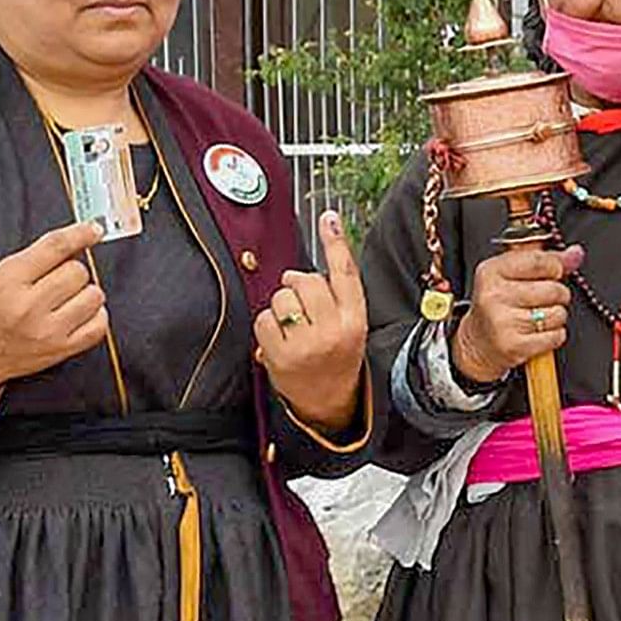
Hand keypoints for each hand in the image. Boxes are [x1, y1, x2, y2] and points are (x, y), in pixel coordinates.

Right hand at [0, 221, 109, 405]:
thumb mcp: (0, 274)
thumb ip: (38, 256)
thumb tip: (79, 242)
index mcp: (9, 281)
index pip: (55, 247)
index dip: (80, 234)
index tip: (94, 229)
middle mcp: (30, 306)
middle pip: (78, 271)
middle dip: (71, 271)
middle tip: (55, 282)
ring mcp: (48, 331)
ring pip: (94, 296)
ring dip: (84, 293)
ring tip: (64, 300)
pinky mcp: (62, 350)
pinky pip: (99, 324)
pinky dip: (94, 316)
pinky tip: (77, 315)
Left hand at [252, 209, 372, 430]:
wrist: (329, 404)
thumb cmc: (337, 356)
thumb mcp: (351, 325)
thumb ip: (337, 295)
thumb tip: (312, 258)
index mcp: (355, 320)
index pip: (345, 274)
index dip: (336, 243)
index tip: (328, 217)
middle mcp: (334, 331)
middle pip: (306, 281)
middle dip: (296, 284)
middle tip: (299, 301)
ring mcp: (306, 345)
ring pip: (282, 298)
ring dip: (280, 306)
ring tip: (291, 325)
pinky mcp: (281, 356)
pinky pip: (264, 319)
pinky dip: (266, 325)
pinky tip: (278, 339)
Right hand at [450, 242, 582, 382]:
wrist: (478, 344)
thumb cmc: (498, 306)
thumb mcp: (512, 275)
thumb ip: (545, 260)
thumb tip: (575, 253)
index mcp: (492, 271)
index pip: (540, 261)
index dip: (555, 268)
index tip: (553, 272)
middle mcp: (494, 295)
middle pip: (554, 289)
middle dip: (557, 295)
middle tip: (541, 300)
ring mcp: (503, 322)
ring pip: (558, 313)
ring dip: (555, 317)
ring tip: (537, 317)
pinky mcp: (515, 346)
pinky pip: (556, 336)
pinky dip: (553, 336)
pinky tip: (537, 333)